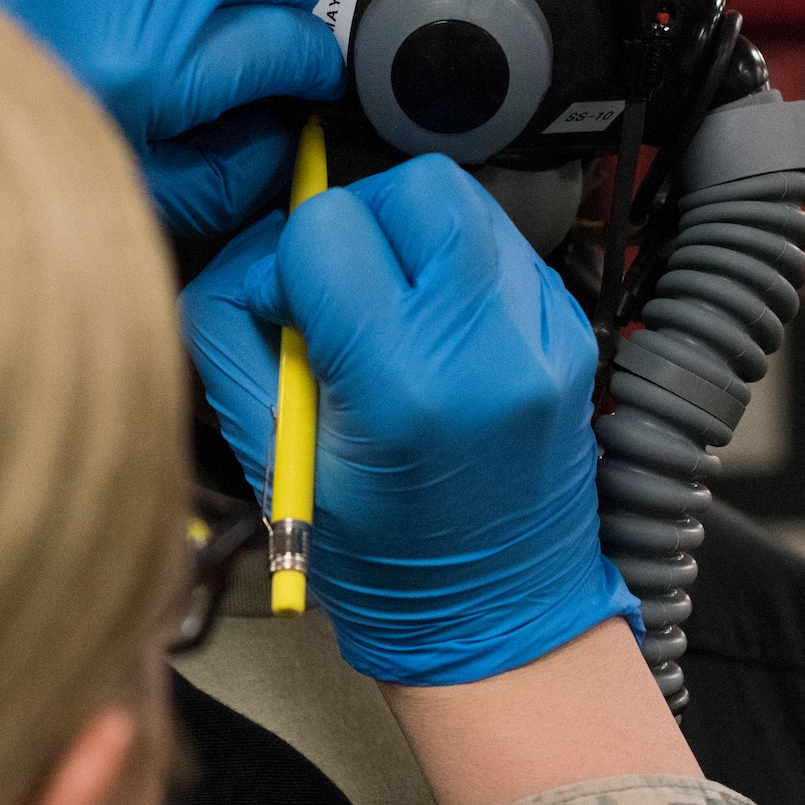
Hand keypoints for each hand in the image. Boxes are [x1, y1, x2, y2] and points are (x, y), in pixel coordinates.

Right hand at [181, 155, 638, 683]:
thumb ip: (232, 338)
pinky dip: (456, 268)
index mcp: (404, 382)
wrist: (498, 620)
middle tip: (340, 294)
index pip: (325, 228)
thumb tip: (246, 261)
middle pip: (411, 185)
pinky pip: (500, 246)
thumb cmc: (377, 559)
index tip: (285, 313)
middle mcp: (490, 344)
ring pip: (463, 200)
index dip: (285, 262)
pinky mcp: (572, 330)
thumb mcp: (272, 458)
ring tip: (389, 310)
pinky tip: (438, 332)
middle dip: (358, 223)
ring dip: (409, 236)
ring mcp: (546, 332)